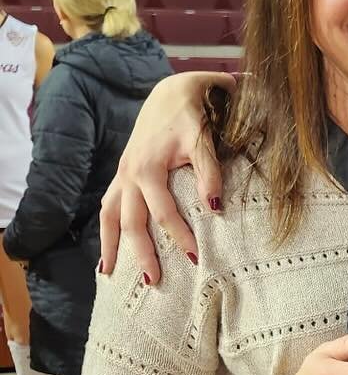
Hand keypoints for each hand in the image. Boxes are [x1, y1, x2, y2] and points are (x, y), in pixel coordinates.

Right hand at [98, 71, 232, 281]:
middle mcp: (129, 174)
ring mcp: (122, 174)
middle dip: (142, 253)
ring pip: (110, 216)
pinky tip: (107, 247)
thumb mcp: (204, 137)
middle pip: (131, 222)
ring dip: (111, 245)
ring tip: (110, 275)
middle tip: (155, 282)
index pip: (164, 212)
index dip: (180, 236)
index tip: (196, 259)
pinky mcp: (122, 174)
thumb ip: (210, 171)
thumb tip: (215, 207)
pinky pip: (108, 205)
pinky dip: (106, 228)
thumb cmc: (193, 113)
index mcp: (148, 167)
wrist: (171, 92)